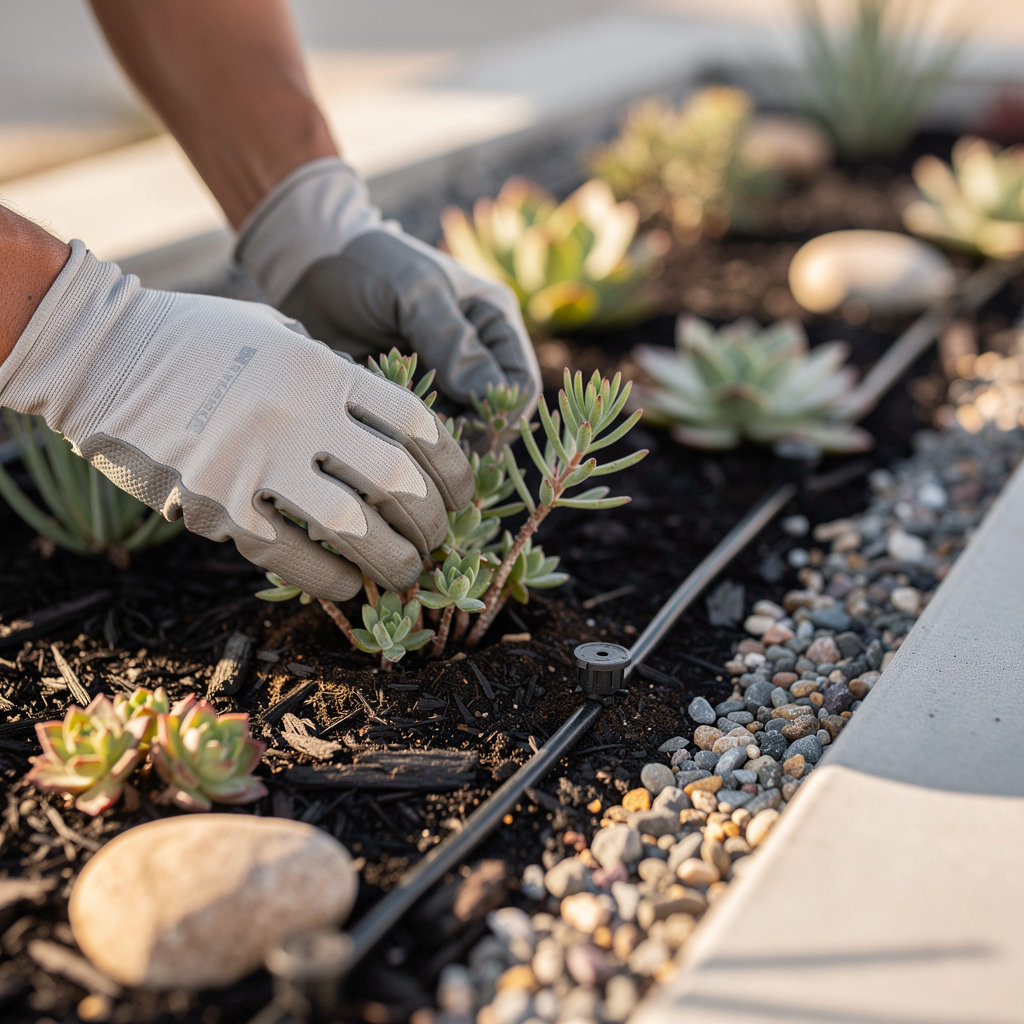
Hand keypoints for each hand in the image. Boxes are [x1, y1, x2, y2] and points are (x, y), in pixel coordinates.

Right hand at [0, 241, 473, 599]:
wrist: (101, 355)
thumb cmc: (194, 339)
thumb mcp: (277, 331)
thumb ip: (332, 372)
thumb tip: (382, 420)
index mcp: (322, 368)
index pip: (415, 425)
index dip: (451, 470)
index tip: (462, 497)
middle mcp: (299, 414)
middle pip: (397, 482)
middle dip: (431, 524)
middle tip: (436, 543)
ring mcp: (257, 460)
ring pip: (354, 528)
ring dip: (392, 561)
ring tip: (405, 575)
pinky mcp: (215, 504)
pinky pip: (291, 557)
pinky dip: (331, 581)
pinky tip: (350, 588)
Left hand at [236, 158, 540, 416]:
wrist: (307, 268)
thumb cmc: (368, 265)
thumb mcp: (414, 290)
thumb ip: (452, 340)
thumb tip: (487, 396)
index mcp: (493, 321)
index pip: (520, 385)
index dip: (502, 415)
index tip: (466, 429)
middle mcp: (475, 355)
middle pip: (492, 417)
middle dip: (466, 434)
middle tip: (427, 437)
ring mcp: (440, 379)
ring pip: (457, 430)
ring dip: (433, 437)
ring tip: (401, 428)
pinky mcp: (407, 396)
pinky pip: (419, 430)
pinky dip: (406, 433)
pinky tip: (384, 426)